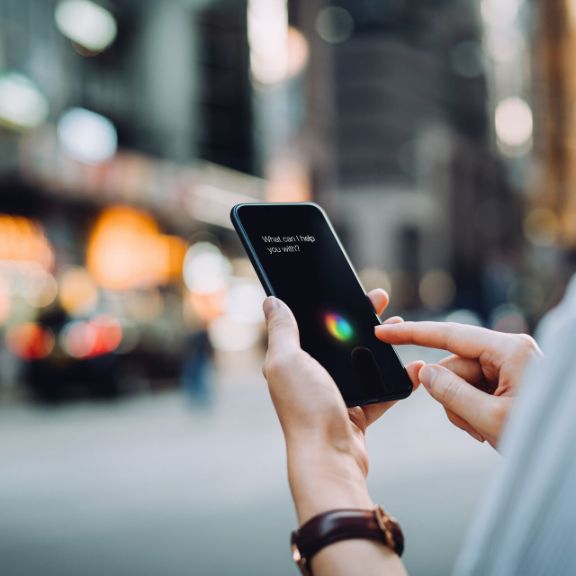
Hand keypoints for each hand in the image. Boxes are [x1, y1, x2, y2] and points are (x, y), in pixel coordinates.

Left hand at [262, 290, 422, 523]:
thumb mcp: (287, 361)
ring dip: (382, 344)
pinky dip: (398, 379)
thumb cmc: (306, 408)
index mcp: (292, 361)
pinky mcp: (357, 411)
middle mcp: (312, 376)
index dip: (329, 304)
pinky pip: (381, 390)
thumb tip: (271, 301)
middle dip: (362, 319)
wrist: (330, 457)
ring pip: (363, 361)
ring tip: (401, 328)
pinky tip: (414, 367)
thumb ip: (282, 330)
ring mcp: (336, 393)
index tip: (349, 289)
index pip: (311, 324)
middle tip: (381, 301)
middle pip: (340, 339)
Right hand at [375, 321, 542, 447]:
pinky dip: (473, 411)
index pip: (449, 335)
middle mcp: (508, 352)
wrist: (570, 460)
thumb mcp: (491, 418)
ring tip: (485, 431)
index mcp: (508, 350)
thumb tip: (424, 373)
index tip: (383, 331)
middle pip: (454, 366)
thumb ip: (451, 393)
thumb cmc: (543, 437)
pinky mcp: (508, 381)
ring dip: (463, 409)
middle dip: (452, 397)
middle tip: (472, 425)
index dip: (411, 333)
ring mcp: (509, 366)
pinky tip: (488, 429)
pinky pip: (473, 390)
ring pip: (461, 381)